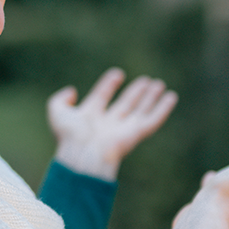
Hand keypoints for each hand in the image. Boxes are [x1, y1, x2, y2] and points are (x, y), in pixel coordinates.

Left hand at [47, 67, 177, 180]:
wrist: (82, 154)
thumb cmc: (68, 136)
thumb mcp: (57, 112)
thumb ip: (60, 99)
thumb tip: (72, 91)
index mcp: (90, 117)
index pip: (102, 96)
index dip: (109, 85)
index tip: (117, 74)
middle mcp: (108, 123)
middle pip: (125, 104)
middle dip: (136, 93)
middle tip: (147, 81)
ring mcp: (122, 130)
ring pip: (140, 111)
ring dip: (150, 98)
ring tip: (159, 84)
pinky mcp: (135, 135)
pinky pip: (152, 120)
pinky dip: (163, 109)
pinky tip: (171, 97)